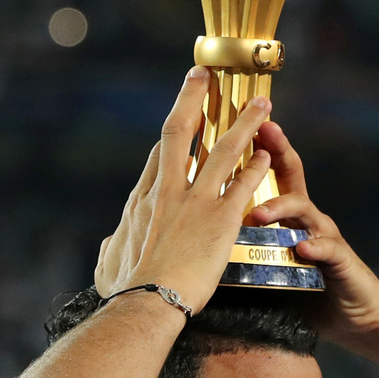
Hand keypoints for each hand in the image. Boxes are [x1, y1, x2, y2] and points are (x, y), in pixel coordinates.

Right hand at [95, 68, 271, 314]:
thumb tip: (109, 242)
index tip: (187, 110)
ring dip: (244, 124)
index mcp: (142, 201)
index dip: (176, 128)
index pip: (161, 154)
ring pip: (222, 150)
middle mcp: (168, 192)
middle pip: (181, 132)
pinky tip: (269, 154)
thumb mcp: (109, 264)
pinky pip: (243, 184)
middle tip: (205, 75)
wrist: (146, 302)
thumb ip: (112, 247)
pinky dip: (257, 166)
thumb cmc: (126, 291)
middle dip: (194, 98)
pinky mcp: (221, 219)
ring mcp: (195, 202)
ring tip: (262, 105)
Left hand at [246, 121, 378, 344]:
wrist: (348, 315)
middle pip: (293, 175)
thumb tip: (199, 223)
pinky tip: (302, 248)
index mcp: (286, 213)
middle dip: (280, 150)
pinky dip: (314, 246)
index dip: (258, 144)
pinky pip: (328, 250)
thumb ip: (244, 236)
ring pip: (305, 210)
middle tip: (264, 132)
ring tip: (258, 213)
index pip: (271, 170)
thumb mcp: (269, 257)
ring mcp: (324, 236)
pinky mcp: (340, 263)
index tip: (237, 121)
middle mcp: (306, 217)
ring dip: (282, 207)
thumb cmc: (300, 287)